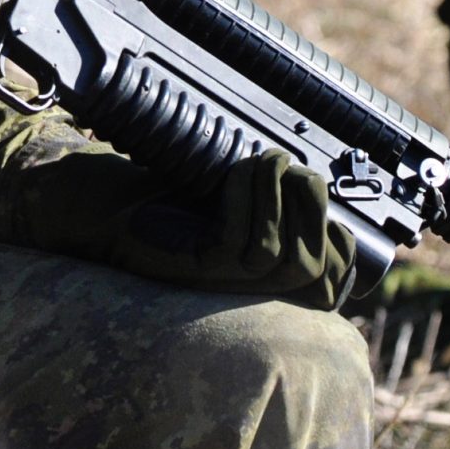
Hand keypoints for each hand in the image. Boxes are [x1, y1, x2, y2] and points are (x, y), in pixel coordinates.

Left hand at [113, 151, 358, 309]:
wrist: (109, 204)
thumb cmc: (174, 195)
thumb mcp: (238, 194)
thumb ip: (280, 196)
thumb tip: (320, 180)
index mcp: (270, 273)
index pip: (331, 275)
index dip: (340, 239)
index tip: (314, 184)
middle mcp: (253, 289)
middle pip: (311, 266)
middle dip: (308, 204)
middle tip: (285, 161)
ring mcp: (225, 285)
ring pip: (278, 253)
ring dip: (275, 194)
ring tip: (263, 159)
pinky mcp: (199, 273)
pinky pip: (240, 242)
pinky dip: (244, 199)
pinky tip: (234, 172)